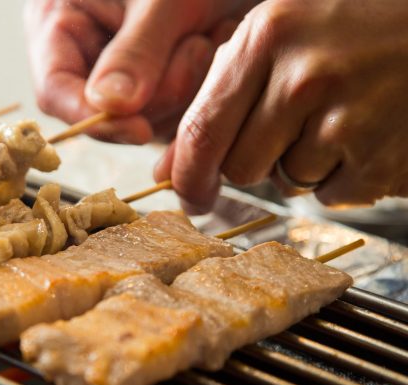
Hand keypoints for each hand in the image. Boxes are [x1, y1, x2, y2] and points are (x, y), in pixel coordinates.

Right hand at [24, 0, 253, 143]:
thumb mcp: (166, 1)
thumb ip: (138, 52)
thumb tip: (108, 107)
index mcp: (60, 18)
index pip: (55, 89)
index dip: (93, 119)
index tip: (141, 130)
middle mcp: (80, 51)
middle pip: (100, 113)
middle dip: (157, 96)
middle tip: (199, 47)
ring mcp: (114, 73)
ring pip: (138, 120)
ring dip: (184, 91)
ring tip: (207, 38)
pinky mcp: (147, 88)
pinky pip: (164, 118)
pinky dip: (195, 93)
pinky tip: (210, 49)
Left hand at [155, 0, 407, 212]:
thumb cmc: (359, 25)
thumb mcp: (280, 37)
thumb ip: (218, 100)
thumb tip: (167, 172)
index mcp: (268, 36)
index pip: (202, 130)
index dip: (189, 175)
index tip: (189, 196)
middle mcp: (303, 79)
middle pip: (240, 167)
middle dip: (255, 161)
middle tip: (294, 126)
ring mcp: (346, 121)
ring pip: (286, 183)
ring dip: (302, 164)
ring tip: (343, 116)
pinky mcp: (379, 161)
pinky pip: (331, 196)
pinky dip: (342, 178)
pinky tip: (368, 134)